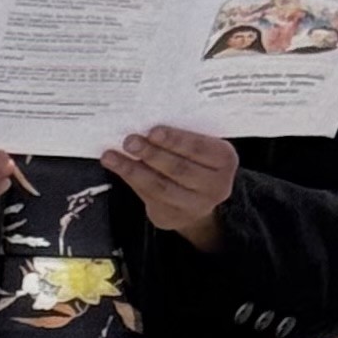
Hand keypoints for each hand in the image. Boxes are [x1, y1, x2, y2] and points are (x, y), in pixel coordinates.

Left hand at [103, 124, 236, 249]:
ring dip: (132, 169)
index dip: (175, 140)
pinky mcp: (172, 217)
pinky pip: (148, 196)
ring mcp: (195, 205)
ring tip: (112, 156)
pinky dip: (129, 178)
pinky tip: (115, 165)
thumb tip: (145, 120)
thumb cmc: (194, 160)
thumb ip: (182, 136)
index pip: (199, 148)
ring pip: (160, 186)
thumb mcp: (199, 146)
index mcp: (225, 160)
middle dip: (152, 153)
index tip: (153, 131)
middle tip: (130, 141)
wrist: (196, 196)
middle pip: (179, 169)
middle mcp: (215, 186)